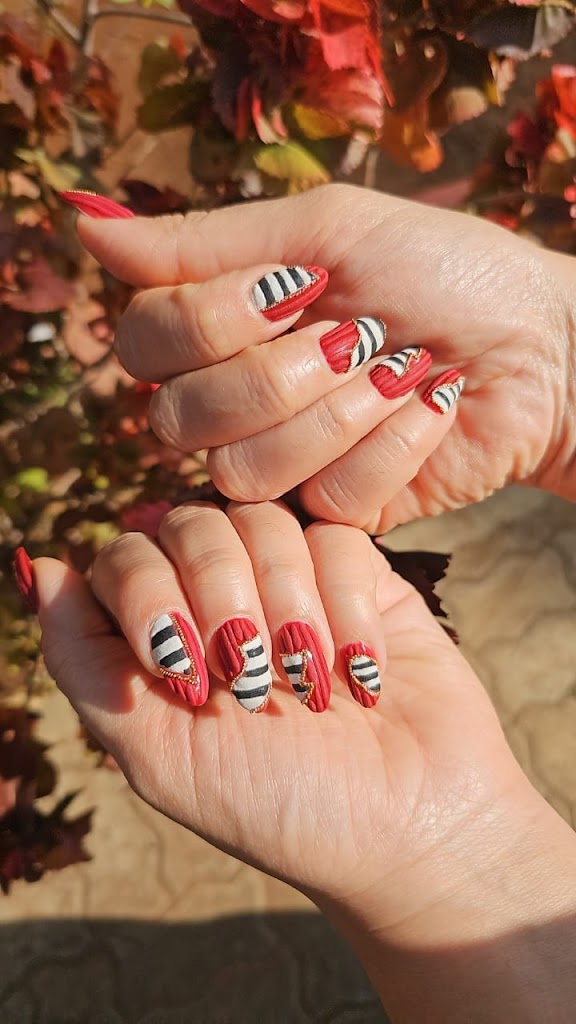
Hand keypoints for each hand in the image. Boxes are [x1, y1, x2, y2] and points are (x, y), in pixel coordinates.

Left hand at [32, 500, 568, 916]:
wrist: (406, 832)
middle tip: (251, 678)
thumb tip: (36, 565)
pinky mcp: (362, 577)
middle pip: (191, 524)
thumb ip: (84, 661)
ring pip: (265, 522)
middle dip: (219, 596)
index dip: (147, 595)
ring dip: (286, 607)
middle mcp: (223, 599)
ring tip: (309, 684)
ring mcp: (293, 582)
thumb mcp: (156, 754)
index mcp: (165, 636)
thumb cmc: (278, 806)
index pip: (125, 555)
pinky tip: (359, 672)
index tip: (184, 672)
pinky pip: (337, 539)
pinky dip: (346, 606)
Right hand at [73, 184, 575, 532]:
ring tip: (398, 372)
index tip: (300, 283)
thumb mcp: (324, 229)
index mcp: (222, 328)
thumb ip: (203, 242)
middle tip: (357, 334)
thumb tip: (84, 220)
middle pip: (179, 415)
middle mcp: (236, 400)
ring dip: (338, 411)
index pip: (143, 342)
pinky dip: (392, 443)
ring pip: (243, 469)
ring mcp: (285, 464)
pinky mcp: (337, 511)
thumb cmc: (442, 270)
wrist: (540, 342)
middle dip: (280, 371)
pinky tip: (428, 409)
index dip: (210, 320)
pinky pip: (326, 497)